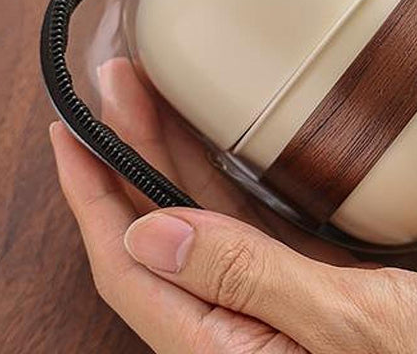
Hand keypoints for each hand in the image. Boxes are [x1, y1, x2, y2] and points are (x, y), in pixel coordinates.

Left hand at [50, 61, 416, 352]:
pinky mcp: (300, 295)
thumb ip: (248, 280)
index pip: (130, 267)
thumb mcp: (344, 319)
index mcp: (225, 353)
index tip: (72, 131)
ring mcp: (265, 315)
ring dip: (166, 166)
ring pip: (194, 231)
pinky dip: (216, 186)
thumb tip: (152, 232)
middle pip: (155, 240)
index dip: (94, 195)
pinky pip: (236, 234)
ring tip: (147, 105)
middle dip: (125, 160)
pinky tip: (212, 154)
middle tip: (115, 90)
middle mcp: (234, 336)